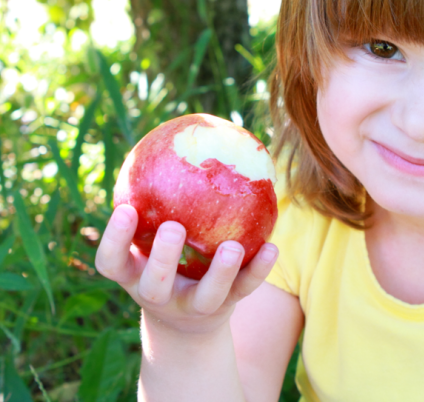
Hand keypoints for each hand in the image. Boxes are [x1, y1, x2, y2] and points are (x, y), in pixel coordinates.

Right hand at [95, 204, 278, 337]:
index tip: (125, 209)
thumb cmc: (165, 260)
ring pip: (205, 296)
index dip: (115, 239)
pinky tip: (271, 247)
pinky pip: (243, 290)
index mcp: (134, 275)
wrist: (186, 320)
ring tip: (232, 247)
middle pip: (155, 285)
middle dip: (163, 259)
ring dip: (219, 272)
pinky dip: (258, 270)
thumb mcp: (149, 237)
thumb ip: (153, 204)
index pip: (112, 262)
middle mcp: (159, 295)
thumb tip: (170, 143)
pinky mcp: (224, 308)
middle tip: (173, 228)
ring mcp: (192, 306)